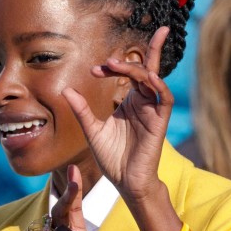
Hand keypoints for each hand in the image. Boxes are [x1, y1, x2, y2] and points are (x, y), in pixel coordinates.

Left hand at [62, 26, 171, 202]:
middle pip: (149, 69)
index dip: (113, 67)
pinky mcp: (159, 122)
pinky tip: (148, 77)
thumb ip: (82, 110)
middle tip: (112, 56)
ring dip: (138, 68)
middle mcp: (144, 102)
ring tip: (117, 64)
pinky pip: (164, 99)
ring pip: (153, 80)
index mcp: (130, 102)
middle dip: (149, 49)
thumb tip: (66, 90)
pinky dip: (158, 86)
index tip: (94, 70)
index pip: (128, 73)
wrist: (124, 181)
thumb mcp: (92, 130)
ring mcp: (152, 111)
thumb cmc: (112, 157)